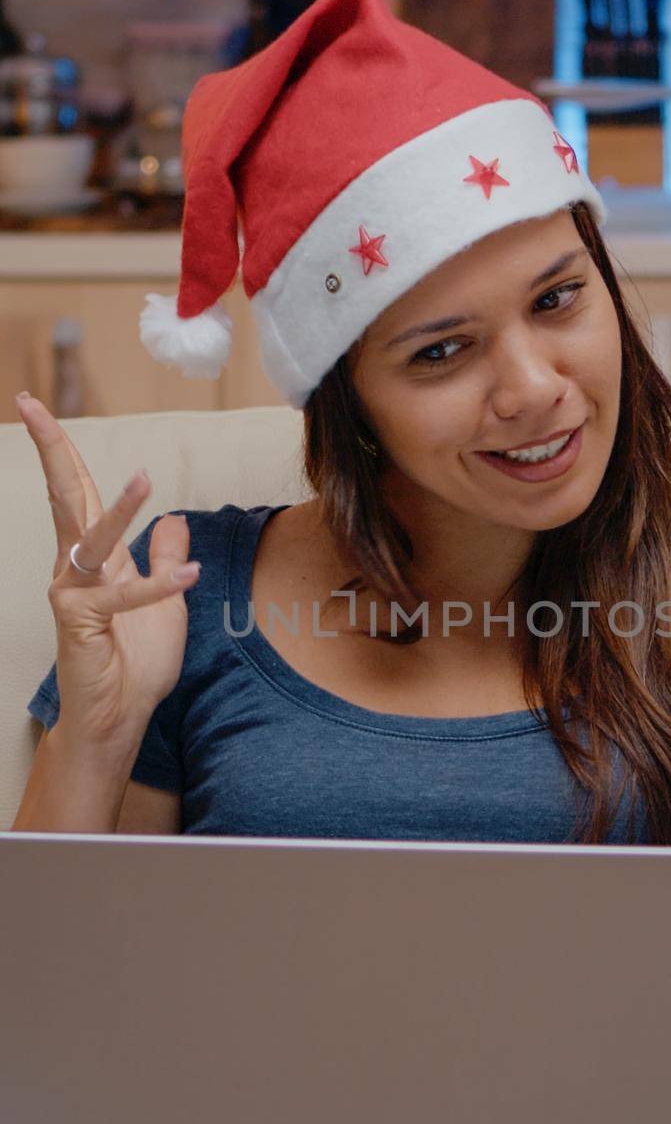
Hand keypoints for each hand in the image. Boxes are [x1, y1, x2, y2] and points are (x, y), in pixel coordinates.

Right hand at [17, 392, 199, 748]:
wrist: (120, 718)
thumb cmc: (136, 664)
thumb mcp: (167, 602)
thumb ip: (165, 558)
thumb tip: (175, 520)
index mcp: (94, 557)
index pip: (79, 493)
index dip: (61, 450)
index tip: (34, 408)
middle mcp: (75, 567)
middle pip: (65, 496)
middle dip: (50, 449)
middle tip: (27, 405)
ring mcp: (73, 592)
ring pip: (93, 538)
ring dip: (121, 509)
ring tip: (145, 477)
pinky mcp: (83, 622)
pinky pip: (123, 597)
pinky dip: (158, 587)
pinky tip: (188, 578)